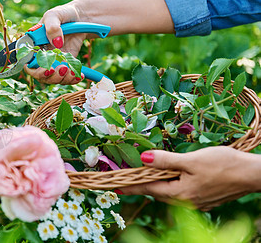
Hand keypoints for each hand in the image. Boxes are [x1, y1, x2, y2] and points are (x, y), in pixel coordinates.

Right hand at [24, 2, 87, 84]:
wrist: (81, 17)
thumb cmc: (63, 14)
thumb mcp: (55, 15)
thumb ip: (52, 26)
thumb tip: (56, 43)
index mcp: (34, 44)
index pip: (28, 62)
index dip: (35, 69)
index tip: (47, 68)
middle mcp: (41, 55)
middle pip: (40, 74)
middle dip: (50, 77)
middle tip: (62, 69)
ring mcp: (54, 61)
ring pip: (53, 78)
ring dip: (62, 79)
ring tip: (72, 72)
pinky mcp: (66, 64)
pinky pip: (66, 76)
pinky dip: (72, 78)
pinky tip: (79, 75)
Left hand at [120, 146, 260, 210]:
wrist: (253, 175)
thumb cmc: (223, 165)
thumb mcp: (191, 160)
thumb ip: (166, 161)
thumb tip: (143, 159)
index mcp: (180, 193)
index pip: (148, 188)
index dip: (130, 186)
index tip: (114, 187)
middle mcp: (186, 201)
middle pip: (157, 191)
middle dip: (141, 185)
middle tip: (125, 179)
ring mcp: (196, 202)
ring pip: (169, 192)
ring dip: (156, 184)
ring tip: (144, 176)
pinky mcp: (204, 198)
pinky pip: (180, 192)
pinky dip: (170, 184)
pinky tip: (170, 177)